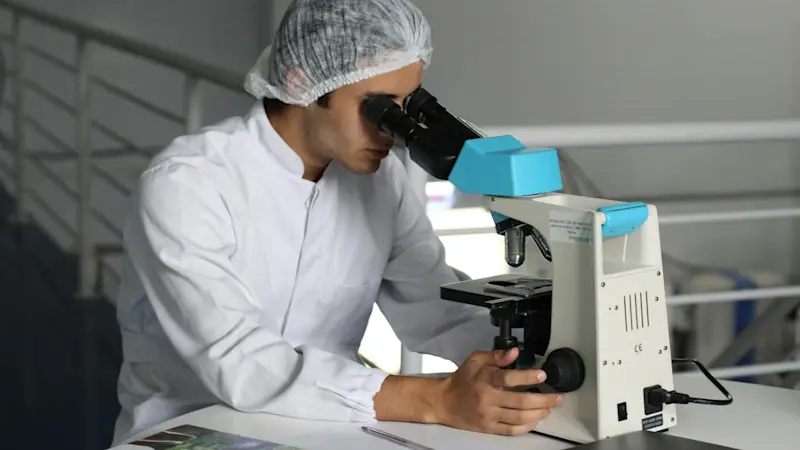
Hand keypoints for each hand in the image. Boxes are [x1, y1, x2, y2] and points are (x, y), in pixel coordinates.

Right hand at [433, 347, 562, 435]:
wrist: (444, 402)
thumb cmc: (461, 380)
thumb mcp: (475, 360)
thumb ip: (496, 356)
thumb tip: (514, 353)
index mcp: (485, 379)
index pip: (508, 378)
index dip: (527, 376)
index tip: (542, 374)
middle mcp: (487, 398)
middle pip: (520, 401)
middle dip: (543, 400)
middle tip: (557, 397)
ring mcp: (489, 415)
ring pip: (519, 417)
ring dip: (539, 413)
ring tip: (549, 408)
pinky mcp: (489, 427)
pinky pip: (511, 430)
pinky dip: (527, 426)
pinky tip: (535, 420)